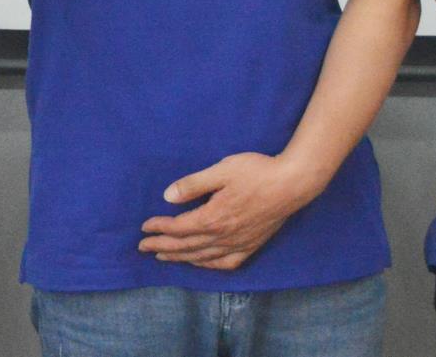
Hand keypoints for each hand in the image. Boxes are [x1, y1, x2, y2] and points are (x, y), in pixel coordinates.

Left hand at [138, 152, 320, 270]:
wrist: (293, 184)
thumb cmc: (256, 172)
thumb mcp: (221, 170)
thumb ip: (193, 185)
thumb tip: (167, 197)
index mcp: (214, 217)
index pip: (179, 228)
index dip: (159, 228)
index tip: (144, 228)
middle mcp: (224, 236)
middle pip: (187, 246)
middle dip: (162, 247)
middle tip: (143, 248)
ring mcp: (239, 243)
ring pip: (203, 257)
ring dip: (181, 257)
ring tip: (164, 257)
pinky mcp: (252, 245)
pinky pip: (226, 263)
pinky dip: (209, 265)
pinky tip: (201, 262)